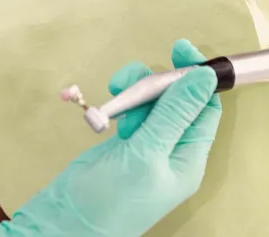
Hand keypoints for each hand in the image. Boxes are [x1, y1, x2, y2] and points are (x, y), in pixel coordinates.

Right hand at [0, 40, 222, 236]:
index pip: (205, 107)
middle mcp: (171, 151)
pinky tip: (107, 113)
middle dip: (157, 82)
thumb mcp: (145, 154)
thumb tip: (205, 78)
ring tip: (114, 96)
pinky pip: (131, 113)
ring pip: (151, 103)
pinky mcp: (123, 145)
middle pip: (177, 100)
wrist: (63, 224)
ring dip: (135, 92)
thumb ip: (174, 114)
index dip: (196, 77)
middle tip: (132, 77)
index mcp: (188, 158)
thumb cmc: (108, 200)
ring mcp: (146, 147)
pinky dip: (120, 104)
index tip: (180, 49)